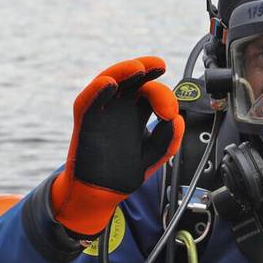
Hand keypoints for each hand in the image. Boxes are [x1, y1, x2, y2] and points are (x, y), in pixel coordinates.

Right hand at [50, 57, 183, 235]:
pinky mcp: (85, 122)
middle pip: (131, 78)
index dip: (163, 92)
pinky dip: (97, 90)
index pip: (150, 91)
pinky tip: (109, 84)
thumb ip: (167, 140)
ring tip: (137, 68)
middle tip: (159, 67)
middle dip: (145, 67)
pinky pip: (88, 101)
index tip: (171, 112)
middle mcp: (118, 108)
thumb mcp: (153, 156)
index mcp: (136, 113)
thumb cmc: (122, 173)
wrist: (100, 196)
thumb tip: (177, 120)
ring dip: (122, 70)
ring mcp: (101, 112)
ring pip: (109, 81)